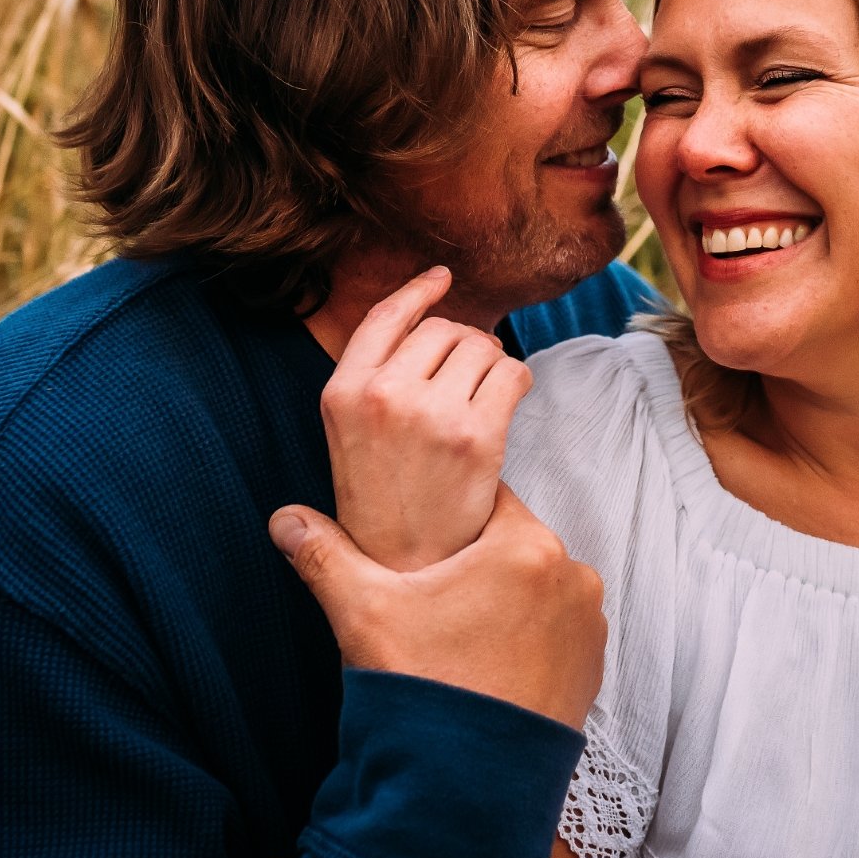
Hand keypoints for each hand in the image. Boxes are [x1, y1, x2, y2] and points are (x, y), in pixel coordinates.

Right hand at [270, 484, 605, 728]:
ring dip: (506, 603)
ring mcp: (589, 628)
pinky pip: (557, 635)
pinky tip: (488, 665)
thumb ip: (325, 556)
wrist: (466, 793)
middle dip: (478, 564)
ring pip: (538, 591)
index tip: (427, 539)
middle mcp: (574, 579)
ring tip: (459, 636)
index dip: (452, 514)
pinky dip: (529, 641)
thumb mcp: (365, 614)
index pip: (489, 500)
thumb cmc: (424, 693)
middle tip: (435, 595)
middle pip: (515, 547)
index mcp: (528, 547)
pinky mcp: (592, 671)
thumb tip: (285, 518)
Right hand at [320, 266, 532, 570]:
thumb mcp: (345, 444)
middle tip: (470, 378)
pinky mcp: (477, 436)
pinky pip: (512, 375)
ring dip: (491, 364)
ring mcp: (431, 414)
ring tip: (485, 398)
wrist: (406, 578)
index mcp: (341, 394)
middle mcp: (382, 395)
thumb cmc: (381, 516)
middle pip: (443, 329)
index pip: (385, 317)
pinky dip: (517, 383)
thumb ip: (367, 394)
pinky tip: (508, 406)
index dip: (417, 291)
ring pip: (481, 347)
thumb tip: (401, 354)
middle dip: (464, 344)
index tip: (442, 279)